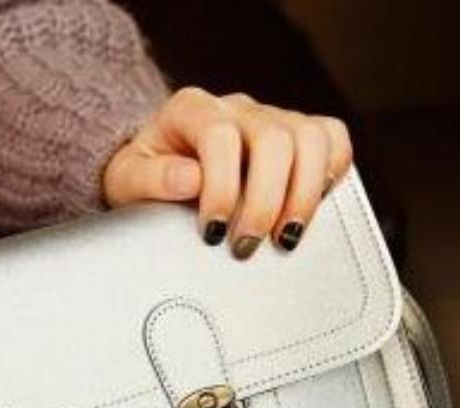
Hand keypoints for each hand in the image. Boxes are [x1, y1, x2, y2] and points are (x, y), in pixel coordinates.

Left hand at [103, 86, 352, 258]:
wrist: (160, 175)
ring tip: (283, 238)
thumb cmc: (146, 180)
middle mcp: (238, 109)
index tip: (213, 232)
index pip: (220, 136)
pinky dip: (331, 174)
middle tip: (245, 246)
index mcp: (192, 110)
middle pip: (274, 139)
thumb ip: (150, 179)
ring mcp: (273, 119)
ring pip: (312, 137)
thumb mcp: (127, 182)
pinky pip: (333, 140)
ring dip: (303, 195)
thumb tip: (190, 179)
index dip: (221, 188)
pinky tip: (303, 210)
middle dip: (265, 202)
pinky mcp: (298, 138)